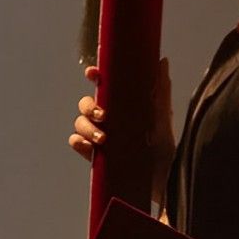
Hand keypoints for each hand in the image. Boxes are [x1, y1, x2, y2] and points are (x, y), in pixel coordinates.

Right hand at [68, 58, 176, 206]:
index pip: (102, 86)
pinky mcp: (93, 154)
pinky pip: (76, 142)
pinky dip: (79, 142)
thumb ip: (160, 90)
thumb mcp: (162, 117)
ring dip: (87, 127)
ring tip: (102, 139)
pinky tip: (90, 147)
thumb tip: (162, 61)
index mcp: (120, 105)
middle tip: (104, 117)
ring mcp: (98, 135)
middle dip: (90, 107)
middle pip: (86, 104)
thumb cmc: (162, 145)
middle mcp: (106, 119)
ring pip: (79, 122)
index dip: (94, 75)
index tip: (93, 73)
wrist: (161, 178)